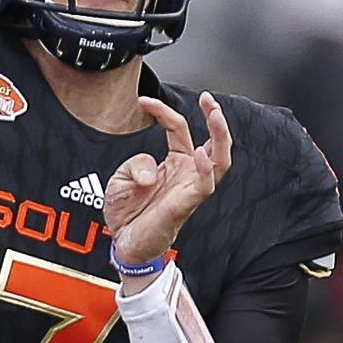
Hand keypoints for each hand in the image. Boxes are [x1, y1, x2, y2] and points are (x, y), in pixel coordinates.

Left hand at [103, 92, 232, 265]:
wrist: (124, 243)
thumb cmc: (127, 213)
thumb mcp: (122, 177)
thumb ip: (137, 163)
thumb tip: (153, 168)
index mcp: (175, 163)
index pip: (178, 128)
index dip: (163, 110)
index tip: (144, 100)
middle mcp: (187, 174)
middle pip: (214, 142)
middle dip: (216, 118)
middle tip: (209, 99)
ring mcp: (190, 189)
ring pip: (220, 161)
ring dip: (220, 137)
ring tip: (215, 116)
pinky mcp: (186, 204)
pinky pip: (205, 185)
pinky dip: (206, 168)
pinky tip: (198, 153)